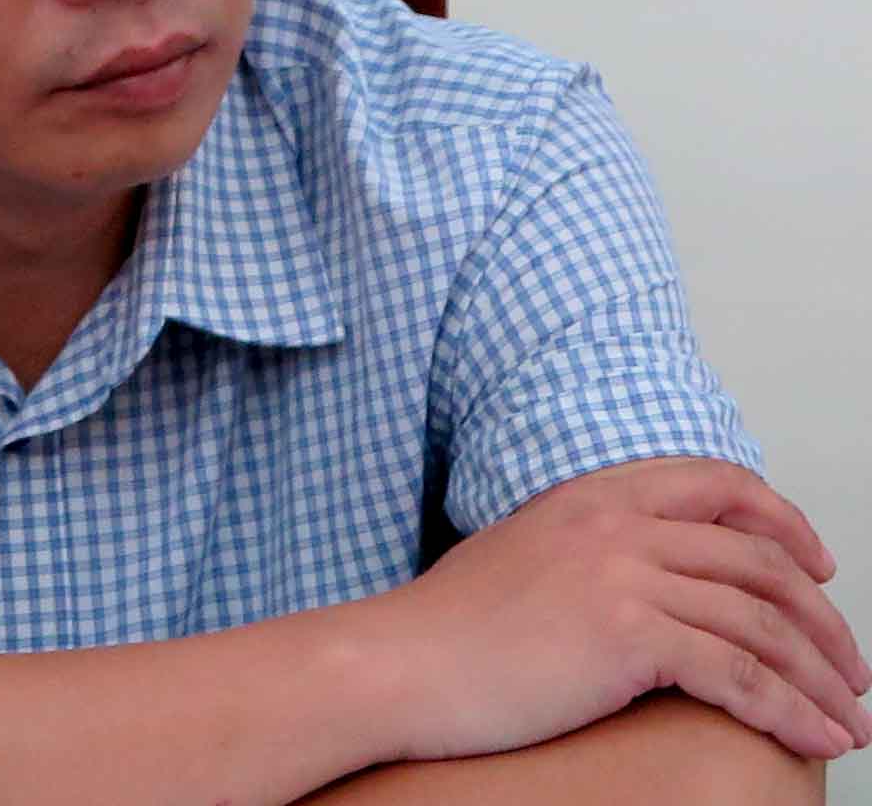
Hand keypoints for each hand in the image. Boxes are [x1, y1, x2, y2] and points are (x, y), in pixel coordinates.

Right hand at [373, 456, 869, 765]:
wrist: (397, 663)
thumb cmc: (448, 630)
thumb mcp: (525, 557)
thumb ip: (589, 552)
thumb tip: (649, 586)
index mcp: (591, 496)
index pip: (718, 484)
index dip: (783, 521)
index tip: (817, 567)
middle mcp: (614, 523)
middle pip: (761, 559)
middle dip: (824, 621)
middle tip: (850, 669)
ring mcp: (621, 574)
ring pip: (764, 622)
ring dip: (823, 680)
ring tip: (848, 721)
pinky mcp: (626, 635)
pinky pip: (741, 675)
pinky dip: (793, 713)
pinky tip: (816, 739)